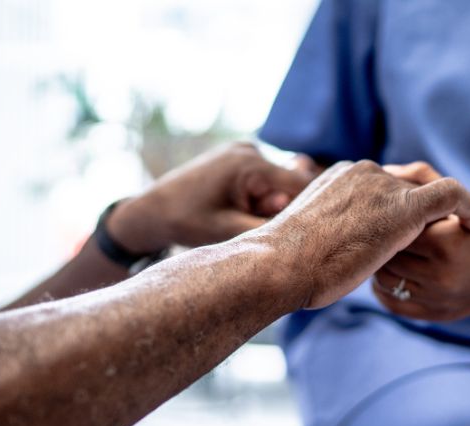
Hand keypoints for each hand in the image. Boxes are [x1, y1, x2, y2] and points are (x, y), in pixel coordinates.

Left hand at [107, 142, 312, 251]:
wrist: (152, 210)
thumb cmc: (188, 223)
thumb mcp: (231, 232)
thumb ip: (271, 226)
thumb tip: (308, 228)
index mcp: (250, 164)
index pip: (302, 184)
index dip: (312, 207)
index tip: (316, 229)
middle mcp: (250, 150)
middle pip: (291, 183)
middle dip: (283, 207)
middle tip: (257, 223)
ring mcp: (243, 149)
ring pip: (278, 181)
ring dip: (270, 202)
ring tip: (243, 215)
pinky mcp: (238, 155)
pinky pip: (264, 177)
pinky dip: (260, 195)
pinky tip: (239, 207)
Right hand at [256, 161, 469, 308]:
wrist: (281, 264)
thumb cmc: (286, 263)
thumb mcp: (307, 238)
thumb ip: (328, 231)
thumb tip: (326, 248)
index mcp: (342, 176)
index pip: (382, 185)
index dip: (397, 206)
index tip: (407, 231)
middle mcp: (365, 172)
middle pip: (407, 185)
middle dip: (424, 209)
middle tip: (444, 233)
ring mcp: (384, 187)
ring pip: (428, 192)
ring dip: (446, 213)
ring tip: (462, 233)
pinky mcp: (404, 207)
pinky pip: (451, 195)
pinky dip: (468, 206)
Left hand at [372, 162, 469, 321]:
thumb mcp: (462, 200)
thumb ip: (424, 180)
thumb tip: (386, 170)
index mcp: (446, 242)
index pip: (395, 228)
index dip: (388, 219)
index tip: (386, 213)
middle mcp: (441, 274)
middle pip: (387, 256)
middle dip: (381, 242)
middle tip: (379, 232)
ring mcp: (437, 299)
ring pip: (385, 281)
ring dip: (380, 265)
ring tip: (385, 253)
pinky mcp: (435, 315)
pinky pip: (393, 303)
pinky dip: (384, 289)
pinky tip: (391, 275)